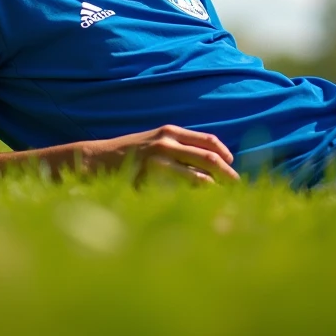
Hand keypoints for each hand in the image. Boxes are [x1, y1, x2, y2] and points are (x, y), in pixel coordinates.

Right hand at [84, 124, 239, 186]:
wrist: (99, 159)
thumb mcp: (155, 142)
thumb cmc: (130, 154)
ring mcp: (160, 159)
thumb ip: (177, 148)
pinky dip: (197, 197)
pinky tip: (203, 204)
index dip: (224, 154)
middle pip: (210, 158)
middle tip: (237, 187)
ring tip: (225, 199)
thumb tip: (206, 162)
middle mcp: (168, 141)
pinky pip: (183, 189)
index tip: (232, 165)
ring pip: (200, 176)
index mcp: (171, 132)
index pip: (208, 140)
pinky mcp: (152, 177)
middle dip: (227, 174)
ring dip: (216, 188)